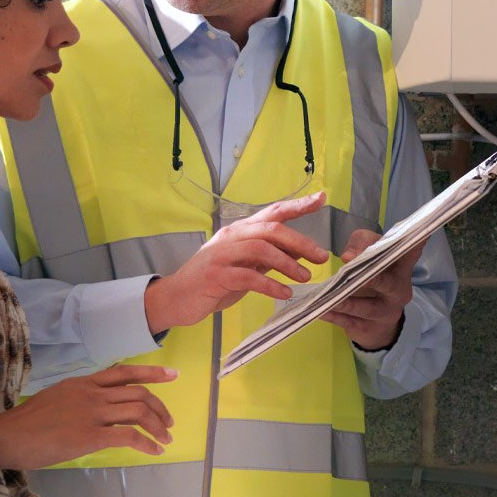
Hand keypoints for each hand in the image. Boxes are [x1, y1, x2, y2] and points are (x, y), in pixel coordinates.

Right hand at [0, 364, 176, 469]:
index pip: (124, 372)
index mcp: (84, 383)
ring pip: (139, 412)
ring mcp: (92, 413)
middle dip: (160, 408)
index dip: (152, 372)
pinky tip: (153, 450)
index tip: (173, 375)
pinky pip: (129, 436)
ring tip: (165, 439)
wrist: (7, 437)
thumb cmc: (27, 423)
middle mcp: (92, 393)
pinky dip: (147, 443)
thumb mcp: (57, 398)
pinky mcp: (90, 435)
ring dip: (158, 426)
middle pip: (138, 393)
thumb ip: (80, 399)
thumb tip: (98, 409)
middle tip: (169, 423)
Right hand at [144, 194, 334, 333]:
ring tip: (305, 278)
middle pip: (271, 229)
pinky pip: (248, 276)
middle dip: (300, 241)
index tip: (321, 198)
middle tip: (321, 257)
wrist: (176, 298)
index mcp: (240, 230)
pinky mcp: (215, 275)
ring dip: (287, 263)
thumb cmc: (215, 281)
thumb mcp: (247, 266)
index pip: (273, 212)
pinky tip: (284, 294)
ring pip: (260, 249)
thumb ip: (270, 256)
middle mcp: (231, 236)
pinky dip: (270, 285)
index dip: (298, 204)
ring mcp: (221, 254)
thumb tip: (302, 250)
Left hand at [323, 229, 422, 351]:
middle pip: (386, 283)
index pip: (410, 253)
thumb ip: (361, 244)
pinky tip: (323, 311)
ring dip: (346, 301)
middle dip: (371, 279)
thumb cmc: (372, 276)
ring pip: (365, 307)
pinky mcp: (371, 327)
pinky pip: (351, 322)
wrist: (376, 321)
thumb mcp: (367, 254)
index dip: (417, 244)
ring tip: (330, 296)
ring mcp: (387, 311)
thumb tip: (349, 256)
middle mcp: (399, 289)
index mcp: (401, 268)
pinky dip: (336, 316)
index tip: (422, 234)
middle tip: (354, 271)